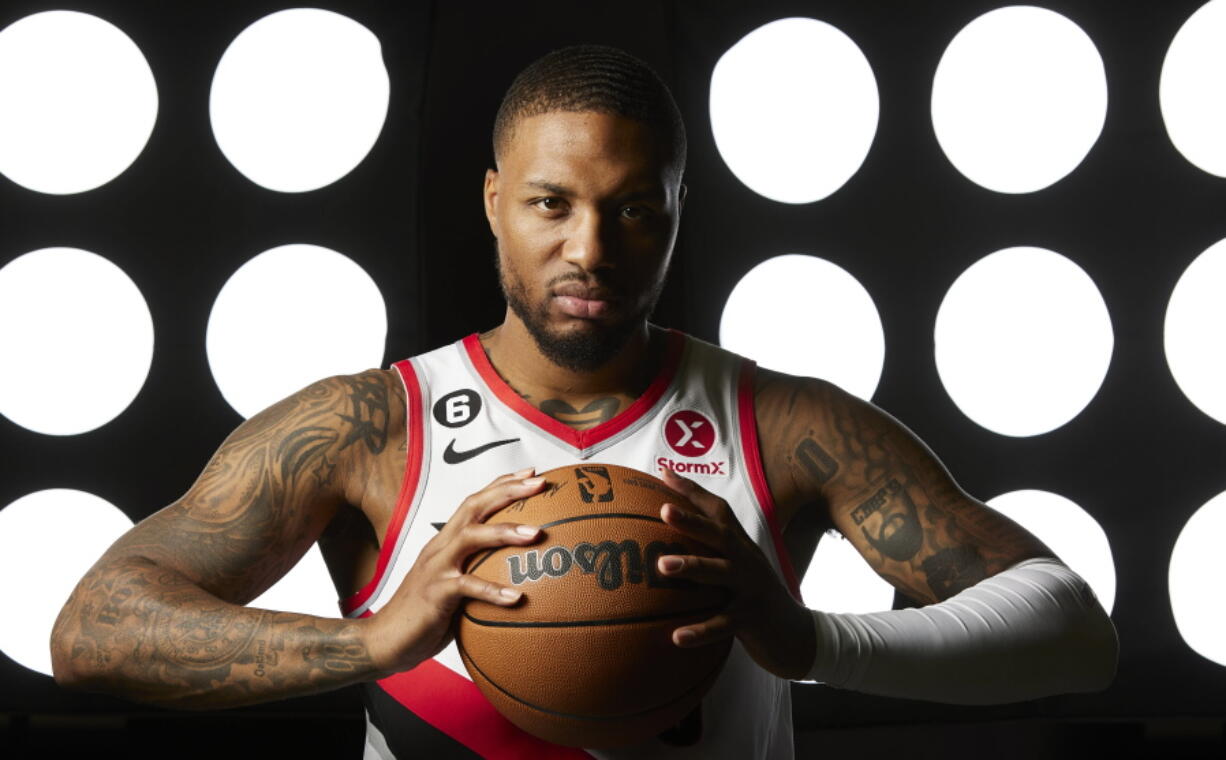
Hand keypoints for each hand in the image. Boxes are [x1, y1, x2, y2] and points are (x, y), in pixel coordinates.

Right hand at [362, 468, 545, 675]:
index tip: (532, 473)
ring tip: (536, 533)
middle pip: (474, 506)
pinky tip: (517, 598)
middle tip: (540, 484)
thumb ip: (479, 573)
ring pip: (470, 537)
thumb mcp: (456, 586)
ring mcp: (436, 568)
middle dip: (508, 491)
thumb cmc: (426, 614)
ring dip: (504, 531)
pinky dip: (493, 590)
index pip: (474, 502)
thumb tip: (518, 576)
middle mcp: (440, 547)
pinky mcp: (435, 593)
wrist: (387, 639)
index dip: (502, 484)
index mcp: (446, 541)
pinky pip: (467, 587)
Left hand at [656, 468, 815, 679]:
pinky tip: (677, 636)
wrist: (797, 635)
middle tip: (664, 511)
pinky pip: (722, 625)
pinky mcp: (751, 620)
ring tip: (663, 566)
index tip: (663, 474)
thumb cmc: (753, 597)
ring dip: (692, 567)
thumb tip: (668, 536)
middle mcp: (746, 561)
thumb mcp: (737, 569)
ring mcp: (750, 589)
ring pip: (721, 573)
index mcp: (740, 546)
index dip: (692, 492)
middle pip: (720, 535)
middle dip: (692, 521)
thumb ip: (709, 552)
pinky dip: (700, 631)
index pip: (717, 511)